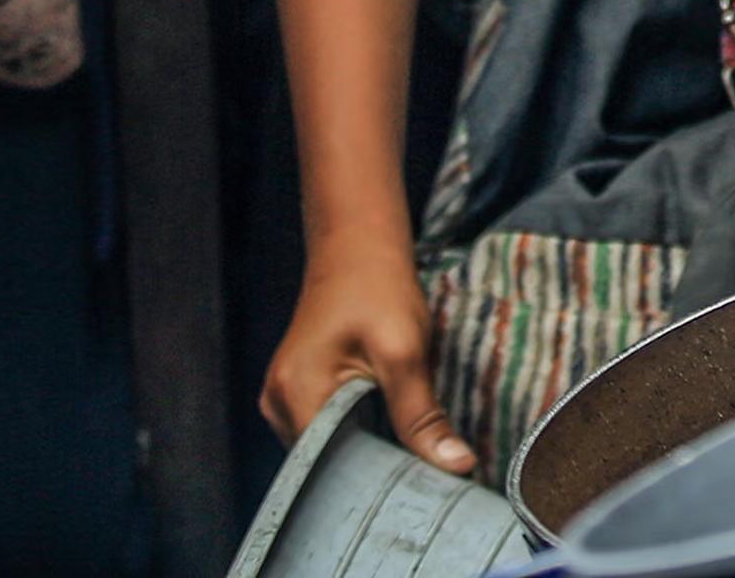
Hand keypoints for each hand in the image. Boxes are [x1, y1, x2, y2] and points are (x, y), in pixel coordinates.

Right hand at [262, 240, 475, 474]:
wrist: (359, 246)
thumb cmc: (379, 288)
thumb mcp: (406, 352)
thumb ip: (422, 416)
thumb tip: (457, 467)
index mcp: (297, 395)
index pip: (328, 469)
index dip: (373, 481)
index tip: (413, 488)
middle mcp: (278, 402)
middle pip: (325, 463)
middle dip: (371, 469)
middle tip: (416, 472)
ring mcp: (282, 397)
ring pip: (326, 448)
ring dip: (363, 451)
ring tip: (402, 451)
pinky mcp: (296, 390)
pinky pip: (325, 429)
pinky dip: (354, 433)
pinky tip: (383, 429)